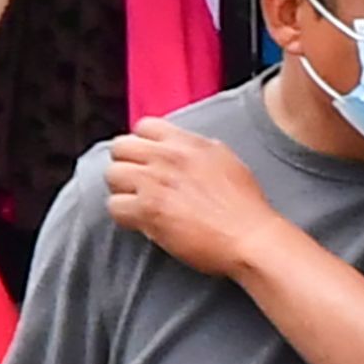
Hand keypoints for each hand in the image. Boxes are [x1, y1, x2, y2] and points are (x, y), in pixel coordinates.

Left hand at [101, 119, 293, 280]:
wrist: (250, 237)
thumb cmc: (246, 208)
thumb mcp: (227, 161)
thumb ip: (199, 151)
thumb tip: (186, 153)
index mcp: (188, 142)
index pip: (145, 126)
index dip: (141, 145)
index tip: (147, 161)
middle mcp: (169, 156)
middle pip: (121, 147)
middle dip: (126, 165)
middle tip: (137, 185)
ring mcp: (156, 181)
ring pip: (112, 174)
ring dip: (121, 190)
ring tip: (136, 205)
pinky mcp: (148, 210)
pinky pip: (114, 206)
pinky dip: (123, 216)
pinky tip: (139, 223)